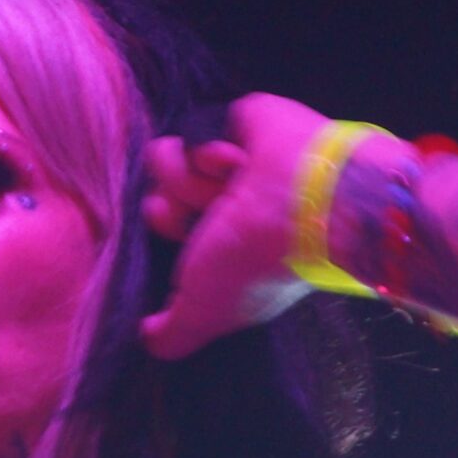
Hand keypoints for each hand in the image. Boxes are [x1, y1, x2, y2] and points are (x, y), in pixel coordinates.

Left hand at [137, 93, 330, 359]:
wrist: (310, 209)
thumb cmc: (258, 264)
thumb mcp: (205, 314)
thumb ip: (173, 335)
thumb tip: (148, 335)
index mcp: (220, 239)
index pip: (162, 219)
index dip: (165, 226)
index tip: (189, 244)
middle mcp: (222, 201)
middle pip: (158, 187)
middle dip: (177, 207)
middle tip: (217, 217)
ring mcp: (230, 160)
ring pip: (166, 157)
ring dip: (195, 181)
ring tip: (234, 190)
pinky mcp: (240, 121)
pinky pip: (194, 126)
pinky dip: (214, 150)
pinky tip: (244, 163)